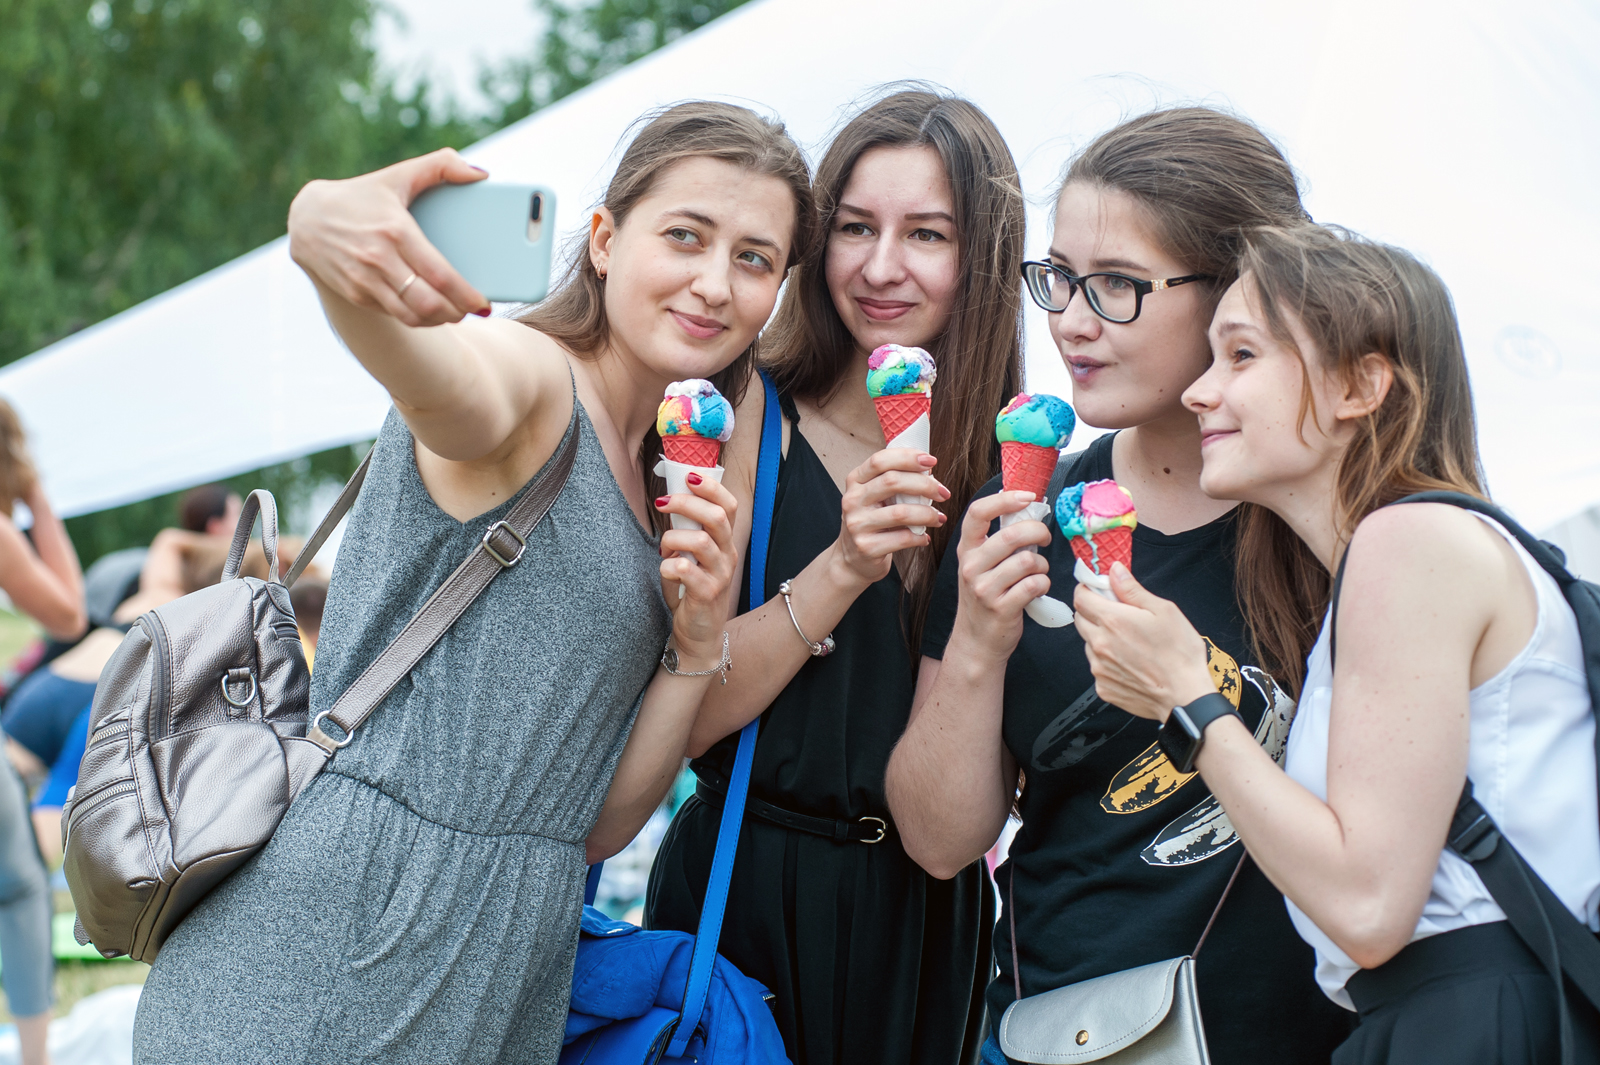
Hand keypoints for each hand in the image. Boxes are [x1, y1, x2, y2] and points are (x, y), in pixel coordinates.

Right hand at [288, 148, 490, 327]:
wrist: (306, 217)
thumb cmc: (361, 196)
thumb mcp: (397, 175)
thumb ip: (441, 166)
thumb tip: (480, 173)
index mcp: (396, 231)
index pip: (440, 275)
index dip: (466, 295)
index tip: (484, 303)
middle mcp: (379, 259)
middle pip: (429, 304)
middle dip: (457, 313)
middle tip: (472, 310)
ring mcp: (364, 279)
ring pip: (412, 316)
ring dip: (439, 321)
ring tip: (454, 313)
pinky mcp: (355, 293)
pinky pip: (394, 314)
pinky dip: (417, 318)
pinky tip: (430, 311)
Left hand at [655, 471, 737, 667]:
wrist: (699, 635)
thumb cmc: (692, 591)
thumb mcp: (693, 558)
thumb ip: (687, 533)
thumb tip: (668, 501)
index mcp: (725, 543)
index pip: (729, 506)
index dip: (712, 488)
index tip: (690, 476)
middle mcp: (727, 556)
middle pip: (716, 517)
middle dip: (686, 503)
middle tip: (663, 502)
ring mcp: (720, 576)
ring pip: (700, 542)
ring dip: (673, 538)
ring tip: (664, 548)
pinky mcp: (707, 594)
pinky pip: (684, 569)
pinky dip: (668, 566)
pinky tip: (667, 572)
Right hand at [834, 449, 949, 584]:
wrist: (853, 558)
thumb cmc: (872, 522)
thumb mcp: (875, 496)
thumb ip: (894, 482)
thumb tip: (928, 471)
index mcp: (855, 481)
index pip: (880, 460)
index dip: (908, 457)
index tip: (931, 461)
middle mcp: (852, 500)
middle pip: (892, 482)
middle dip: (925, 485)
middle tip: (943, 493)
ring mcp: (857, 524)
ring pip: (901, 512)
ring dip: (927, 514)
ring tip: (938, 518)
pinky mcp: (866, 547)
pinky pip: (902, 538)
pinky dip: (919, 537)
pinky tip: (924, 537)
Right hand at [947, 491, 1051, 660]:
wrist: (976, 641)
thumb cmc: (985, 598)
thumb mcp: (980, 566)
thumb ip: (997, 542)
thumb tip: (1027, 510)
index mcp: (967, 550)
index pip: (978, 512)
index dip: (1005, 499)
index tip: (1028, 496)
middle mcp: (971, 566)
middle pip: (1012, 534)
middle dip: (1038, 532)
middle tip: (1044, 538)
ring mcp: (984, 589)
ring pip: (1028, 561)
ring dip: (1042, 565)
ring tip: (1037, 573)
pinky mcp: (1002, 608)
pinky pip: (1035, 584)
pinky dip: (1043, 584)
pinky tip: (1037, 589)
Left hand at [1073, 563, 1215, 720]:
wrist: (1185, 697)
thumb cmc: (1179, 653)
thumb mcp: (1163, 611)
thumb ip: (1132, 589)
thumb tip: (1114, 570)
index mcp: (1112, 621)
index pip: (1080, 597)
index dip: (1087, 590)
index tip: (1098, 590)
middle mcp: (1099, 644)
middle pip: (1080, 619)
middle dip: (1093, 612)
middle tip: (1118, 614)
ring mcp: (1098, 668)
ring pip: (1088, 644)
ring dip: (1101, 638)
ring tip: (1129, 643)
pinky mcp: (1103, 687)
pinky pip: (1098, 667)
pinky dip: (1108, 661)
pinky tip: (1130, 663)